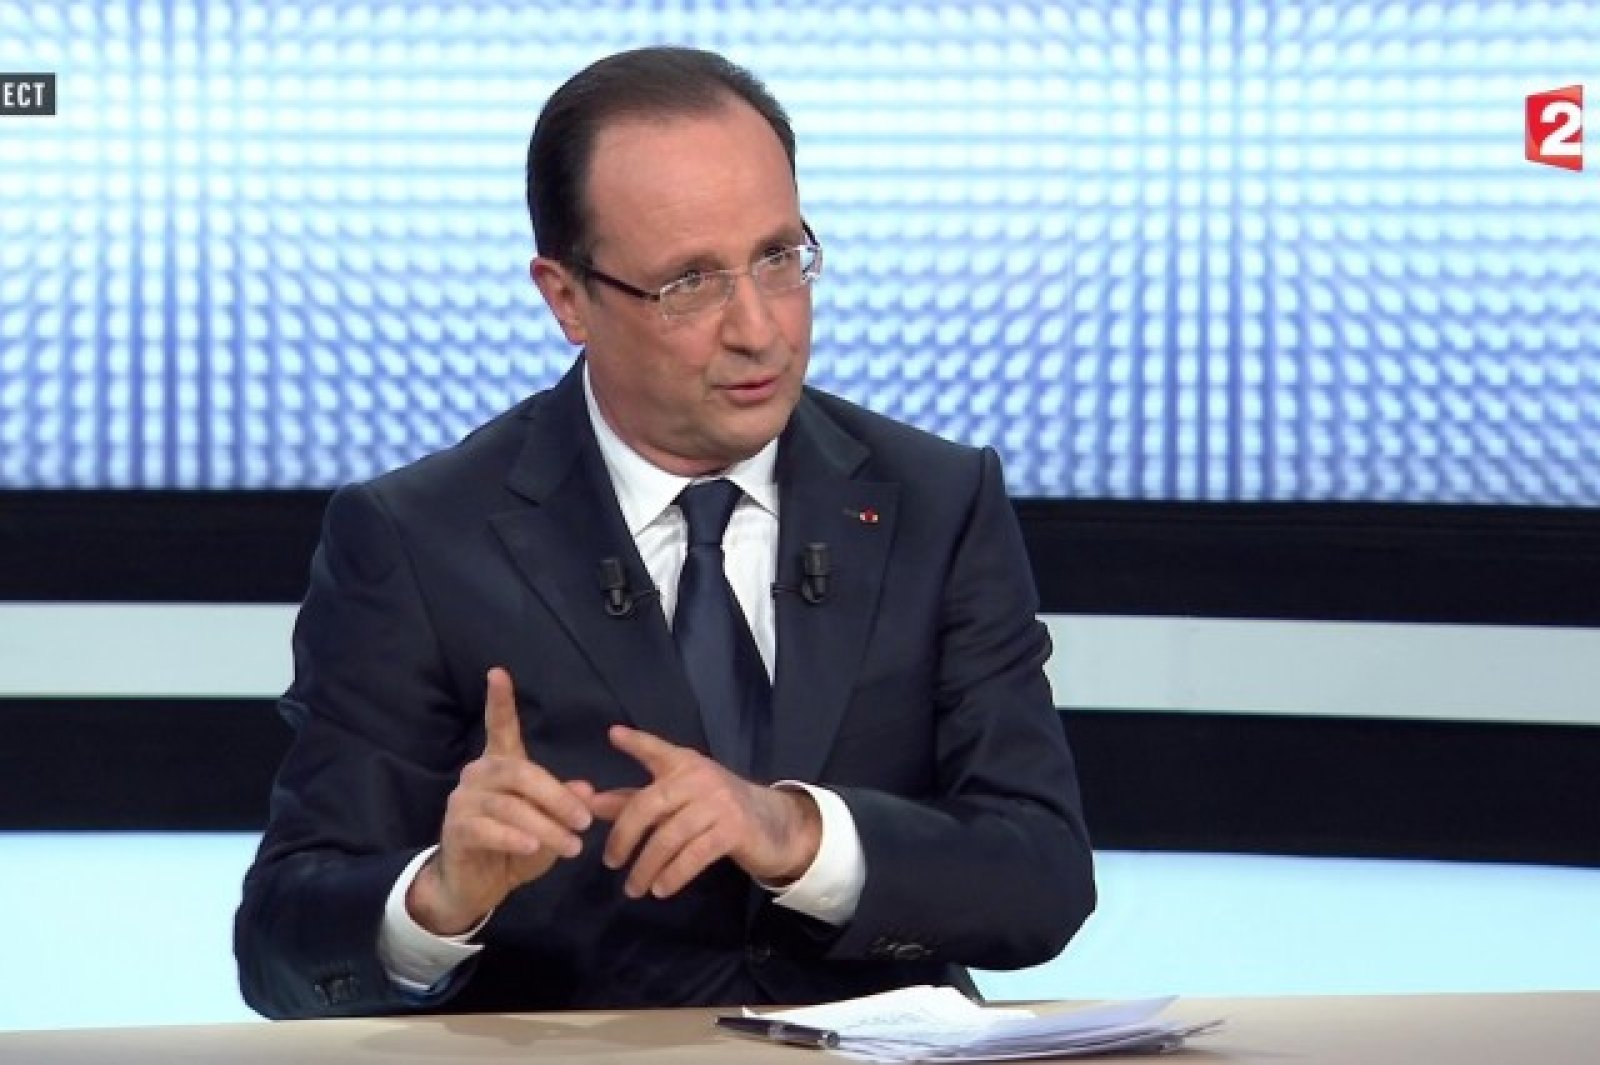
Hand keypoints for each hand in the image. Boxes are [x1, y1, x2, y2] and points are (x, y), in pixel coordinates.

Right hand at [407, 667, 593, 934]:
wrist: (476, 886)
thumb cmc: (515, 848)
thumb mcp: (550, 826)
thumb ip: (564, 806)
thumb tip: (586, 789)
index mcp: (501, 765)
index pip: (500, 727)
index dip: (499, 701)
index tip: (498, 672)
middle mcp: (478, 774)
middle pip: (520, 772)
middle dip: (557, 797)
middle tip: (585, 821)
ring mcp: (463, 800)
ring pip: (509, 805)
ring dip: (545, 826)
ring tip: (572, 847)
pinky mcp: (457, 828)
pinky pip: (488, 828)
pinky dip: (515, 837)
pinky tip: (533, 846)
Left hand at [587, 725, 821, 899]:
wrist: (773, 826)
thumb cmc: (717, 810)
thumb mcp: (678, 800)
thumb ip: (635, 800)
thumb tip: (592, 804)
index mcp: (685, 765)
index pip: (658, 750)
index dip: (636, 743)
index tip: (614, 735)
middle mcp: (699, 777)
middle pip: (649, 804)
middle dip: (624, 836)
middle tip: (610, 862)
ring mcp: (718, 802)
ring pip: (669, 836)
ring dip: (646, 866)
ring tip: (633, 888)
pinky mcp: (733, 830)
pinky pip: (694, 855)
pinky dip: (673, 875)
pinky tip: (660, 889)